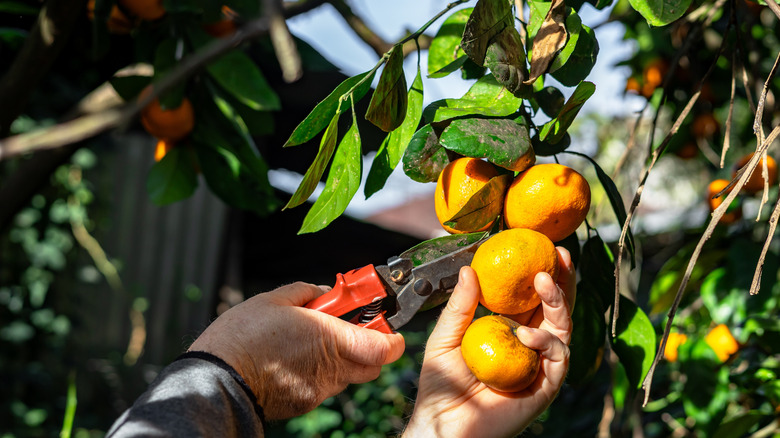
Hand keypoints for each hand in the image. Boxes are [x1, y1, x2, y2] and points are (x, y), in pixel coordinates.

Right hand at [188, 282, 404, 419]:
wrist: (216, 378)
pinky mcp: (304, 403)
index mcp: (331, 338)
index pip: (385, 348)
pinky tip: (297, 359)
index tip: (385, 325)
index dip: (392, 337)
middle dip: (369, 347)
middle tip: (350, 328)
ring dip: (342, 359)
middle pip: (372, 365)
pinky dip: (320, 373)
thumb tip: (323, 292)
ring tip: (314, 341)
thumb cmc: (242, 338)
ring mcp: (318, 389)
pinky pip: (324, 386)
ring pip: (348, 376)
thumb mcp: (273, 299)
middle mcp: (331, 368)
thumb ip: (306, 292)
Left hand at [404, 247, 574, 437]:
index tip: (541, 248)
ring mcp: (538, 366)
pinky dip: (545, 342)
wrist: (441, 423)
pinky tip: (526, 333)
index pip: (530, 299)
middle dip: (562, 280)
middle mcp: (527, 346)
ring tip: (543, 282)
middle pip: (554, 309)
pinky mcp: (544, 387)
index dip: (540, 274)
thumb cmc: (440, 384)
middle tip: (558, 256)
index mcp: (507, 331)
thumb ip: (460, 306)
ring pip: (562, 329)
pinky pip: (557, 359)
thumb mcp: (445, 337)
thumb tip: (469, 269)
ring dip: (558, 302)